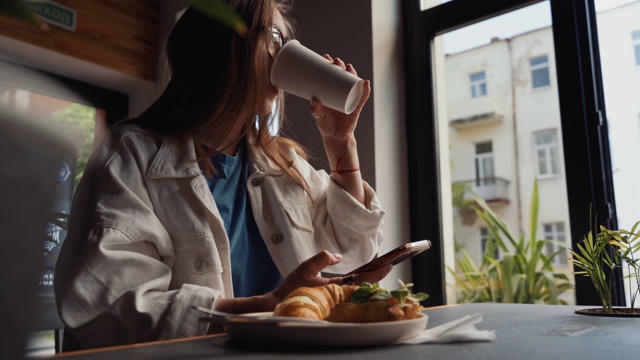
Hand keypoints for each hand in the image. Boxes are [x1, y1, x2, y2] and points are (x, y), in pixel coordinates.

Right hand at [266, 250, 392, 308]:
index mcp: (336, 289)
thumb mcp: (306, 268)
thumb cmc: (293, 287)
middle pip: (365, 285)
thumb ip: (323, 259)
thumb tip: (338, 256)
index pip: (362, 280)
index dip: (377, 272)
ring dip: (370, 279)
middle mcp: (339, 296)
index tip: (388, 265)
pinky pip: (351, 291)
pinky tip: (364, 277)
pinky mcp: (333, 299)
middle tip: (390, 264)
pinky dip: (360, 283)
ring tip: (380, 268)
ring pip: (359, 289)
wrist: (281, 305)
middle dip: (378, 275)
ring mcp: (337, 299)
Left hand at [310, 55, 370, 142]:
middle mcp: (342, 93)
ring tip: (349, 68)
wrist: (335, 137)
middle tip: (336, 61)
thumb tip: (314, 99)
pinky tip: (365, 83)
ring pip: (353, 83)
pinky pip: (362, 98)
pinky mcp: (356, 107)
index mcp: (332, 92)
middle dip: (341, 67)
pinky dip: (365, 91)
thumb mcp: (318, 115)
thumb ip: (315, 109)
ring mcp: (351, 99)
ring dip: (353, 74)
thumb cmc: (326, 124)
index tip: (326, 57)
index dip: (330, 66)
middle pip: (343, 76)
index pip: (332, 75)